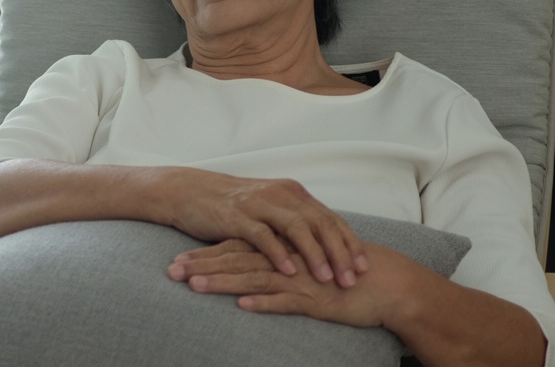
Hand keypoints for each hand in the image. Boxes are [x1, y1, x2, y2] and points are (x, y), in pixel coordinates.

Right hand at [165, 169, 366, 286]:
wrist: (189, 192)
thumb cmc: (231, 205)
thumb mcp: (269, 208)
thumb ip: (294, 221)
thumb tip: (324, 245)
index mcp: (292, 193)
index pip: (330, 218)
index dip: (349, 243)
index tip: (364, 267)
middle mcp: (280, 194)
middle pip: (320, 223)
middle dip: (340, 252)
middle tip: (352, 278)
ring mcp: (259, 203)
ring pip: (296, 228)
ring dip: (315, 254)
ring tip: (327, 278)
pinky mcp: (237, 216)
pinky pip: (263, 235)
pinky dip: (278, 254)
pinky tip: (289, 272)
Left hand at [168, 241, 416, 328]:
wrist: (384, 284)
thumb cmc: (340, 275)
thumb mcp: (302, 267)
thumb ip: (275, 264)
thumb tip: (245, 275)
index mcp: (280, 248)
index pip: (235, 248)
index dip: (205, 255)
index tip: (176, 261)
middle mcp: (285, 259)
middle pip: (237, 260)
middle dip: (203, 266)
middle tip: (171, 272)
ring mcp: (300, 277)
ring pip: (255, 277)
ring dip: (223, 283)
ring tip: (195, 286)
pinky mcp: (316, 298)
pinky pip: (287, 300)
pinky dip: (265, 302)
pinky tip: (243, 306)